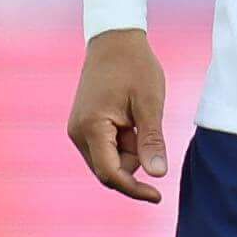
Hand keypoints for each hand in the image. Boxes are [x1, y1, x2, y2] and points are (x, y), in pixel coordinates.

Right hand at [68, 30, 170, 202]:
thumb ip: (152, 141)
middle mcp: (77, 133)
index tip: (158, 196)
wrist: (114, 40)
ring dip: (129, 151)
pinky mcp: (83, 126)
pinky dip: (122, 143)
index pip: (111, 174)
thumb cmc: (135, 67)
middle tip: (148, 129)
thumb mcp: (149, 104)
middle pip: (108, 171)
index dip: (135, 189)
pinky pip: (104, 149)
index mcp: (92, 127)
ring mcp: (77, 130)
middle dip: (133, 162)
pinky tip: (130, 120)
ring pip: (107, 161)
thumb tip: (157, 175)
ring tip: (138, 117)